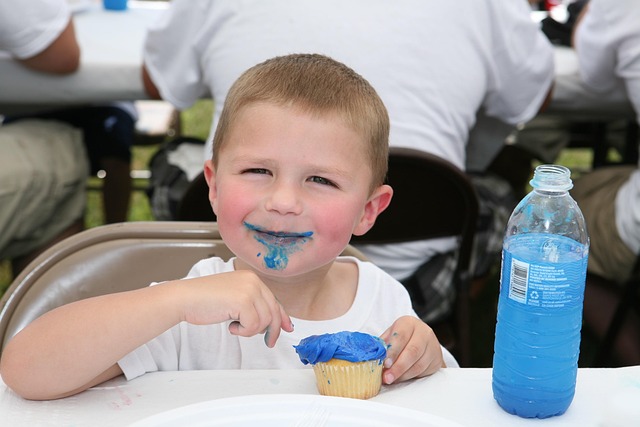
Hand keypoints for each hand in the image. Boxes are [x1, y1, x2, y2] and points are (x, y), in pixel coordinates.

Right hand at [177, 270, 293, 346]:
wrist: (184, 298)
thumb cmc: (204, 300)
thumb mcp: (234, 298)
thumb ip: (253, 305)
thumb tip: (275, 322)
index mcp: (251, 278)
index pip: (274, 300)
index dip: (282, 316)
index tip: (287, 328)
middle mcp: (253, 281)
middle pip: (274, 311)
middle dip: (272, 330)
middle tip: (268, 342)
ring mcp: (249, 290)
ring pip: (265, 320)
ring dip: (251, 330)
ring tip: (235, 327)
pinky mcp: (243, 301)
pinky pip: (253, 325)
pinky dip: (243, 331)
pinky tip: (230, 326)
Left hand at [379, 316, 443, 383]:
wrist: (422, 341)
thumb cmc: (400, 338)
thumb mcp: (390, 336)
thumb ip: (382, 346)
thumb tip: (371, 358)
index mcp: (408, 323)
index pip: (400, 336)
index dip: (392, 351)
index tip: (384, 363)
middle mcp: (423, 332)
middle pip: (412, 351)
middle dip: (398, 367)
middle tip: (387, 377)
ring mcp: (432, 345)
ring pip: (418, 364)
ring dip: (403, 374)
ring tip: (391, 380)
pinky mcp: (436, 359)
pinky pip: (423, 371)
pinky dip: (410, 377)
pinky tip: (400, 378)